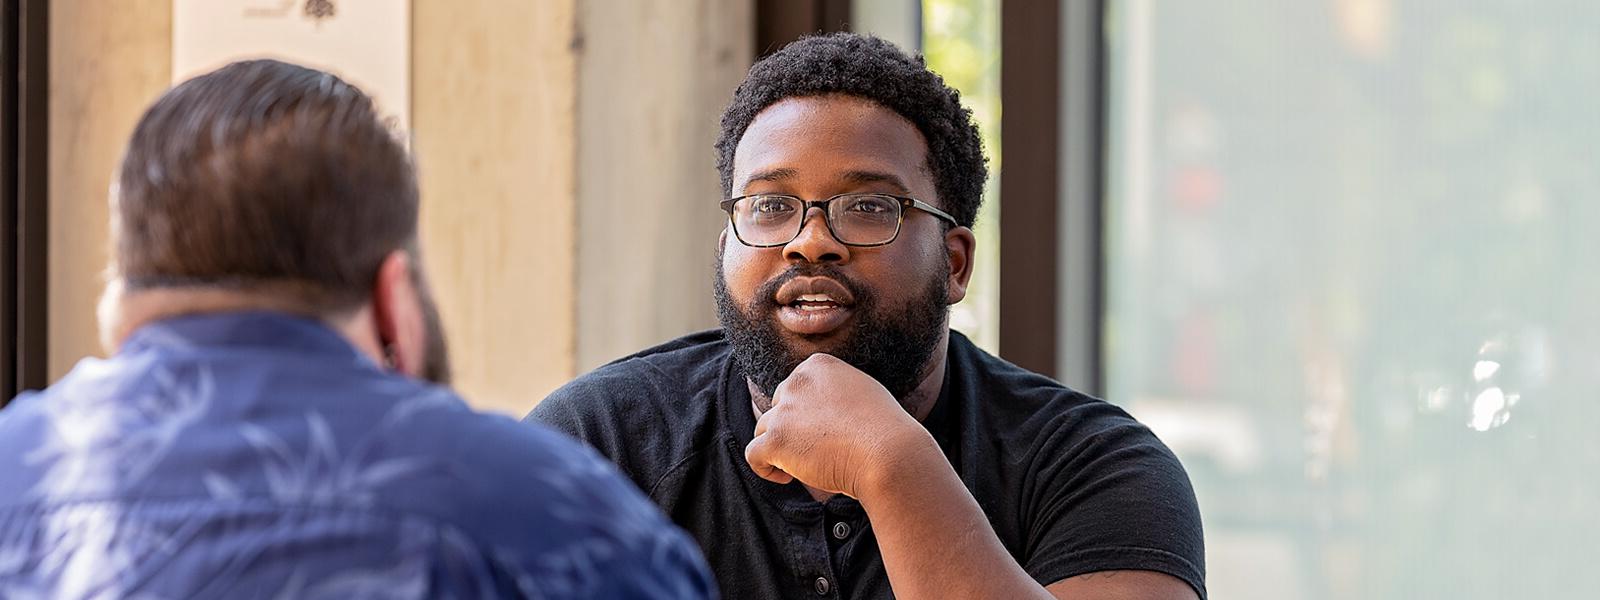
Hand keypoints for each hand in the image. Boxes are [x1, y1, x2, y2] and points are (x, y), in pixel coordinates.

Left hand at [744, 353, 939, 499]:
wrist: (889, 454)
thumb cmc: (885, 432)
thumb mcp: (862, 394)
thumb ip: (834, 393)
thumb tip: (817, 412)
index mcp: (818, 366)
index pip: (795, 388)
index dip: (806, 413)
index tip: (825, 431)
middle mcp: (797, 382)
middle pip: (778, 407)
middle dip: (792, 428)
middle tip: (819, 450)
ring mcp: (784, 411)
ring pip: (764, 429)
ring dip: (781, 448)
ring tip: (806, 466)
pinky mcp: (776, 440)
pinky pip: (753, 455)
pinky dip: (765, 468)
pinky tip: (787, 477)